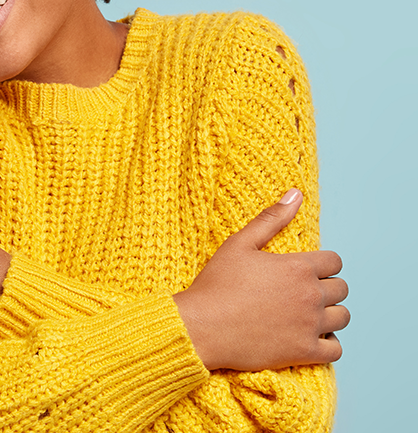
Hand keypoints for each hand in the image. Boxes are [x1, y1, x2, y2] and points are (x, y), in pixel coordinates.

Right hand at [173, 189, 349, 370]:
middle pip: (342, 289)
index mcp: (298, 267)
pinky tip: (310, 336)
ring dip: (330, 313)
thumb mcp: (239, 244)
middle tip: (303, 290)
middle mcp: (310, 296)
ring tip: (308, 312)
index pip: (334, 261)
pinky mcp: (304, 352)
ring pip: (343, 317)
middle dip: (327, 286)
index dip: (322, 263)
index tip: (305, 269)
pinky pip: (336, 350)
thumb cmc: (217, 284)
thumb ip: (271, 219)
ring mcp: (310, 326)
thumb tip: (296, 194)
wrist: (202, 326)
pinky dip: (329, 343)